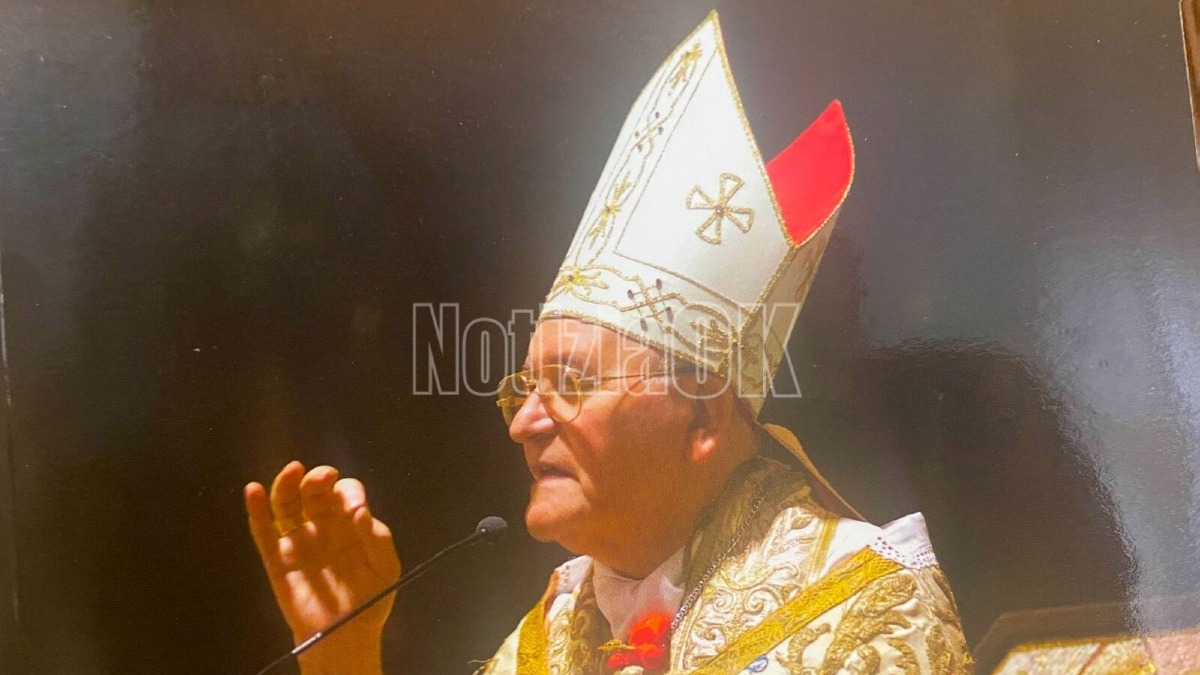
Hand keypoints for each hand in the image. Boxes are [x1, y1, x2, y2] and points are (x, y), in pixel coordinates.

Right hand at [245, 462, 401, 674]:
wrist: (346, 636)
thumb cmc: (370, 599)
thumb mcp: (386, 567)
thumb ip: (377, 537)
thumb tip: (359, 510)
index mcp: (349, 523)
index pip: (344, 493)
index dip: (348, 492)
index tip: (354, 508)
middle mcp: (322, 526)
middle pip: (313, 492)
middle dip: (317, 479)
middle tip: (323, 477)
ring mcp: (298, 541)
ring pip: (286, 505)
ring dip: (286, 485)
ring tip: (292, 470)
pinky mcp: (278, 560)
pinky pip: (263, 533)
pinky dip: (256, 511)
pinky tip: (254, 491)